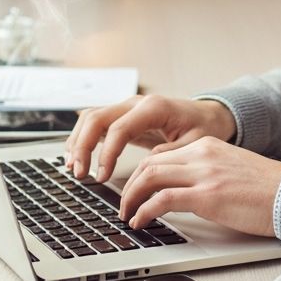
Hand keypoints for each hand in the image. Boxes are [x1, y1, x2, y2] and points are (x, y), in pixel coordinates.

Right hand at [65, 95, 236, 182]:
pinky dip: (82, 139)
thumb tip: (149, 165)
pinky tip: (77, 157)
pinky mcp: (122, 117)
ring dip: (77, 142)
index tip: (102, 176)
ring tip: (73, 168)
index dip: (106, 153)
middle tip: (78, 173)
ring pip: (90, 117)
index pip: (119, 128)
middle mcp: (135, 103)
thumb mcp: (196, 142)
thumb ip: (171, 152)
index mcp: (153, 108)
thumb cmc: (202, 127)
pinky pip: (95, 123)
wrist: (207, 114)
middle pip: (96, 118)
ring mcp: (126, 108)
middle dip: (82, 146)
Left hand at [119, 137, 280, 236]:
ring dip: (131, 198)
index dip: (141, 174)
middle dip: (130, 186)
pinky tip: (141, 222)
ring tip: (127, 215)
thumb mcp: (231, 170)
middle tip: (124, 205)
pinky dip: (145, 211)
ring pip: (150, 177)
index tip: (134, 190)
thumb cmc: (268, 191)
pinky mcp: (207, 195)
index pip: (161, 155)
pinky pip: (162, 199)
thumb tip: (182, 193)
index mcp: (207, 145)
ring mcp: (204, 173)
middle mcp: (202, 154)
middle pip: (149, 164)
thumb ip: (206, 174)